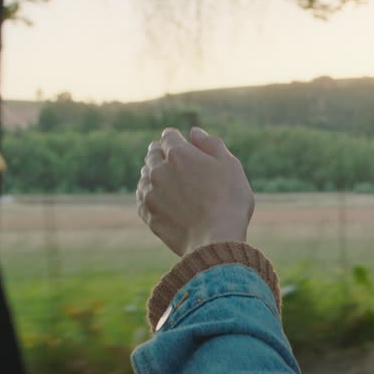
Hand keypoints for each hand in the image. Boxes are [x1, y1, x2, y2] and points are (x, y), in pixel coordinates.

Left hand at [136, 126, 254, 256]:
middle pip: (153, 153)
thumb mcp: (230, 166)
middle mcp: (159, 169)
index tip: (188, 150)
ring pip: (145, 175)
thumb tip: (194, 132)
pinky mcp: (147, 214)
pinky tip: (165, 202)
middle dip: (164, 155)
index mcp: (179, 153)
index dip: (179, 141)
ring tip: (174, 187)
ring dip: (156, 175)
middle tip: (180, 168)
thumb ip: (211, 144)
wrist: (215, 241)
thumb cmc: (229, 202)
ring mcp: (150, 192)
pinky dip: (151, 196)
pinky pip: (142, 197)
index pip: (169, 136)